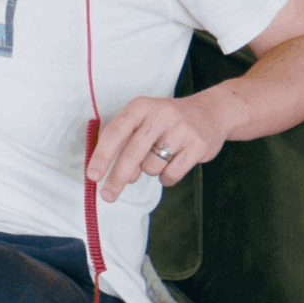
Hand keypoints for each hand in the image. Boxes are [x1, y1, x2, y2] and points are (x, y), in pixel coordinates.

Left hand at [88, 90, 239, 202]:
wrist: (210, 112)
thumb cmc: (165, 121)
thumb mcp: (142, 120)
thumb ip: (123, 141)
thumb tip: (112, 175)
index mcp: (140, 106)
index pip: (115, 133)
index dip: (101, 156)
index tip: (92, 177)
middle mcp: (161, 115)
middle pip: (132, 154)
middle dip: (117, 178)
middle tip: (108, 195)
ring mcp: (182, 130)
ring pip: (151, 166)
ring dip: (149, 170)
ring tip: (159, 156)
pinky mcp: (198, 145)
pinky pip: (172, 174)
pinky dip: (166, 177)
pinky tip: (171, 165)